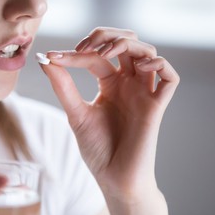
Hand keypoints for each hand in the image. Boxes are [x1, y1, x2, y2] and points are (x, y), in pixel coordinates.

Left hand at [40, 27, 179, 201]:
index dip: (76, 53)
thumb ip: (63, 86)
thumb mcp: (75, 113)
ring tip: (104, 53)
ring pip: (148, 52)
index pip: (96, 56)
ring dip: (127, 44)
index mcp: (110, 84)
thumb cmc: (97, 149)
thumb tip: (45, 59)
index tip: (52, 57)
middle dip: (105, 36)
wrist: (113, 178)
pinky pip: (170, 77)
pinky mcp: (157, 106)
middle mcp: (128, 84)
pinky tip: (139, 67)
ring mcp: (144, 93)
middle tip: (83, 47)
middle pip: (126, 43)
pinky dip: (158, 64)